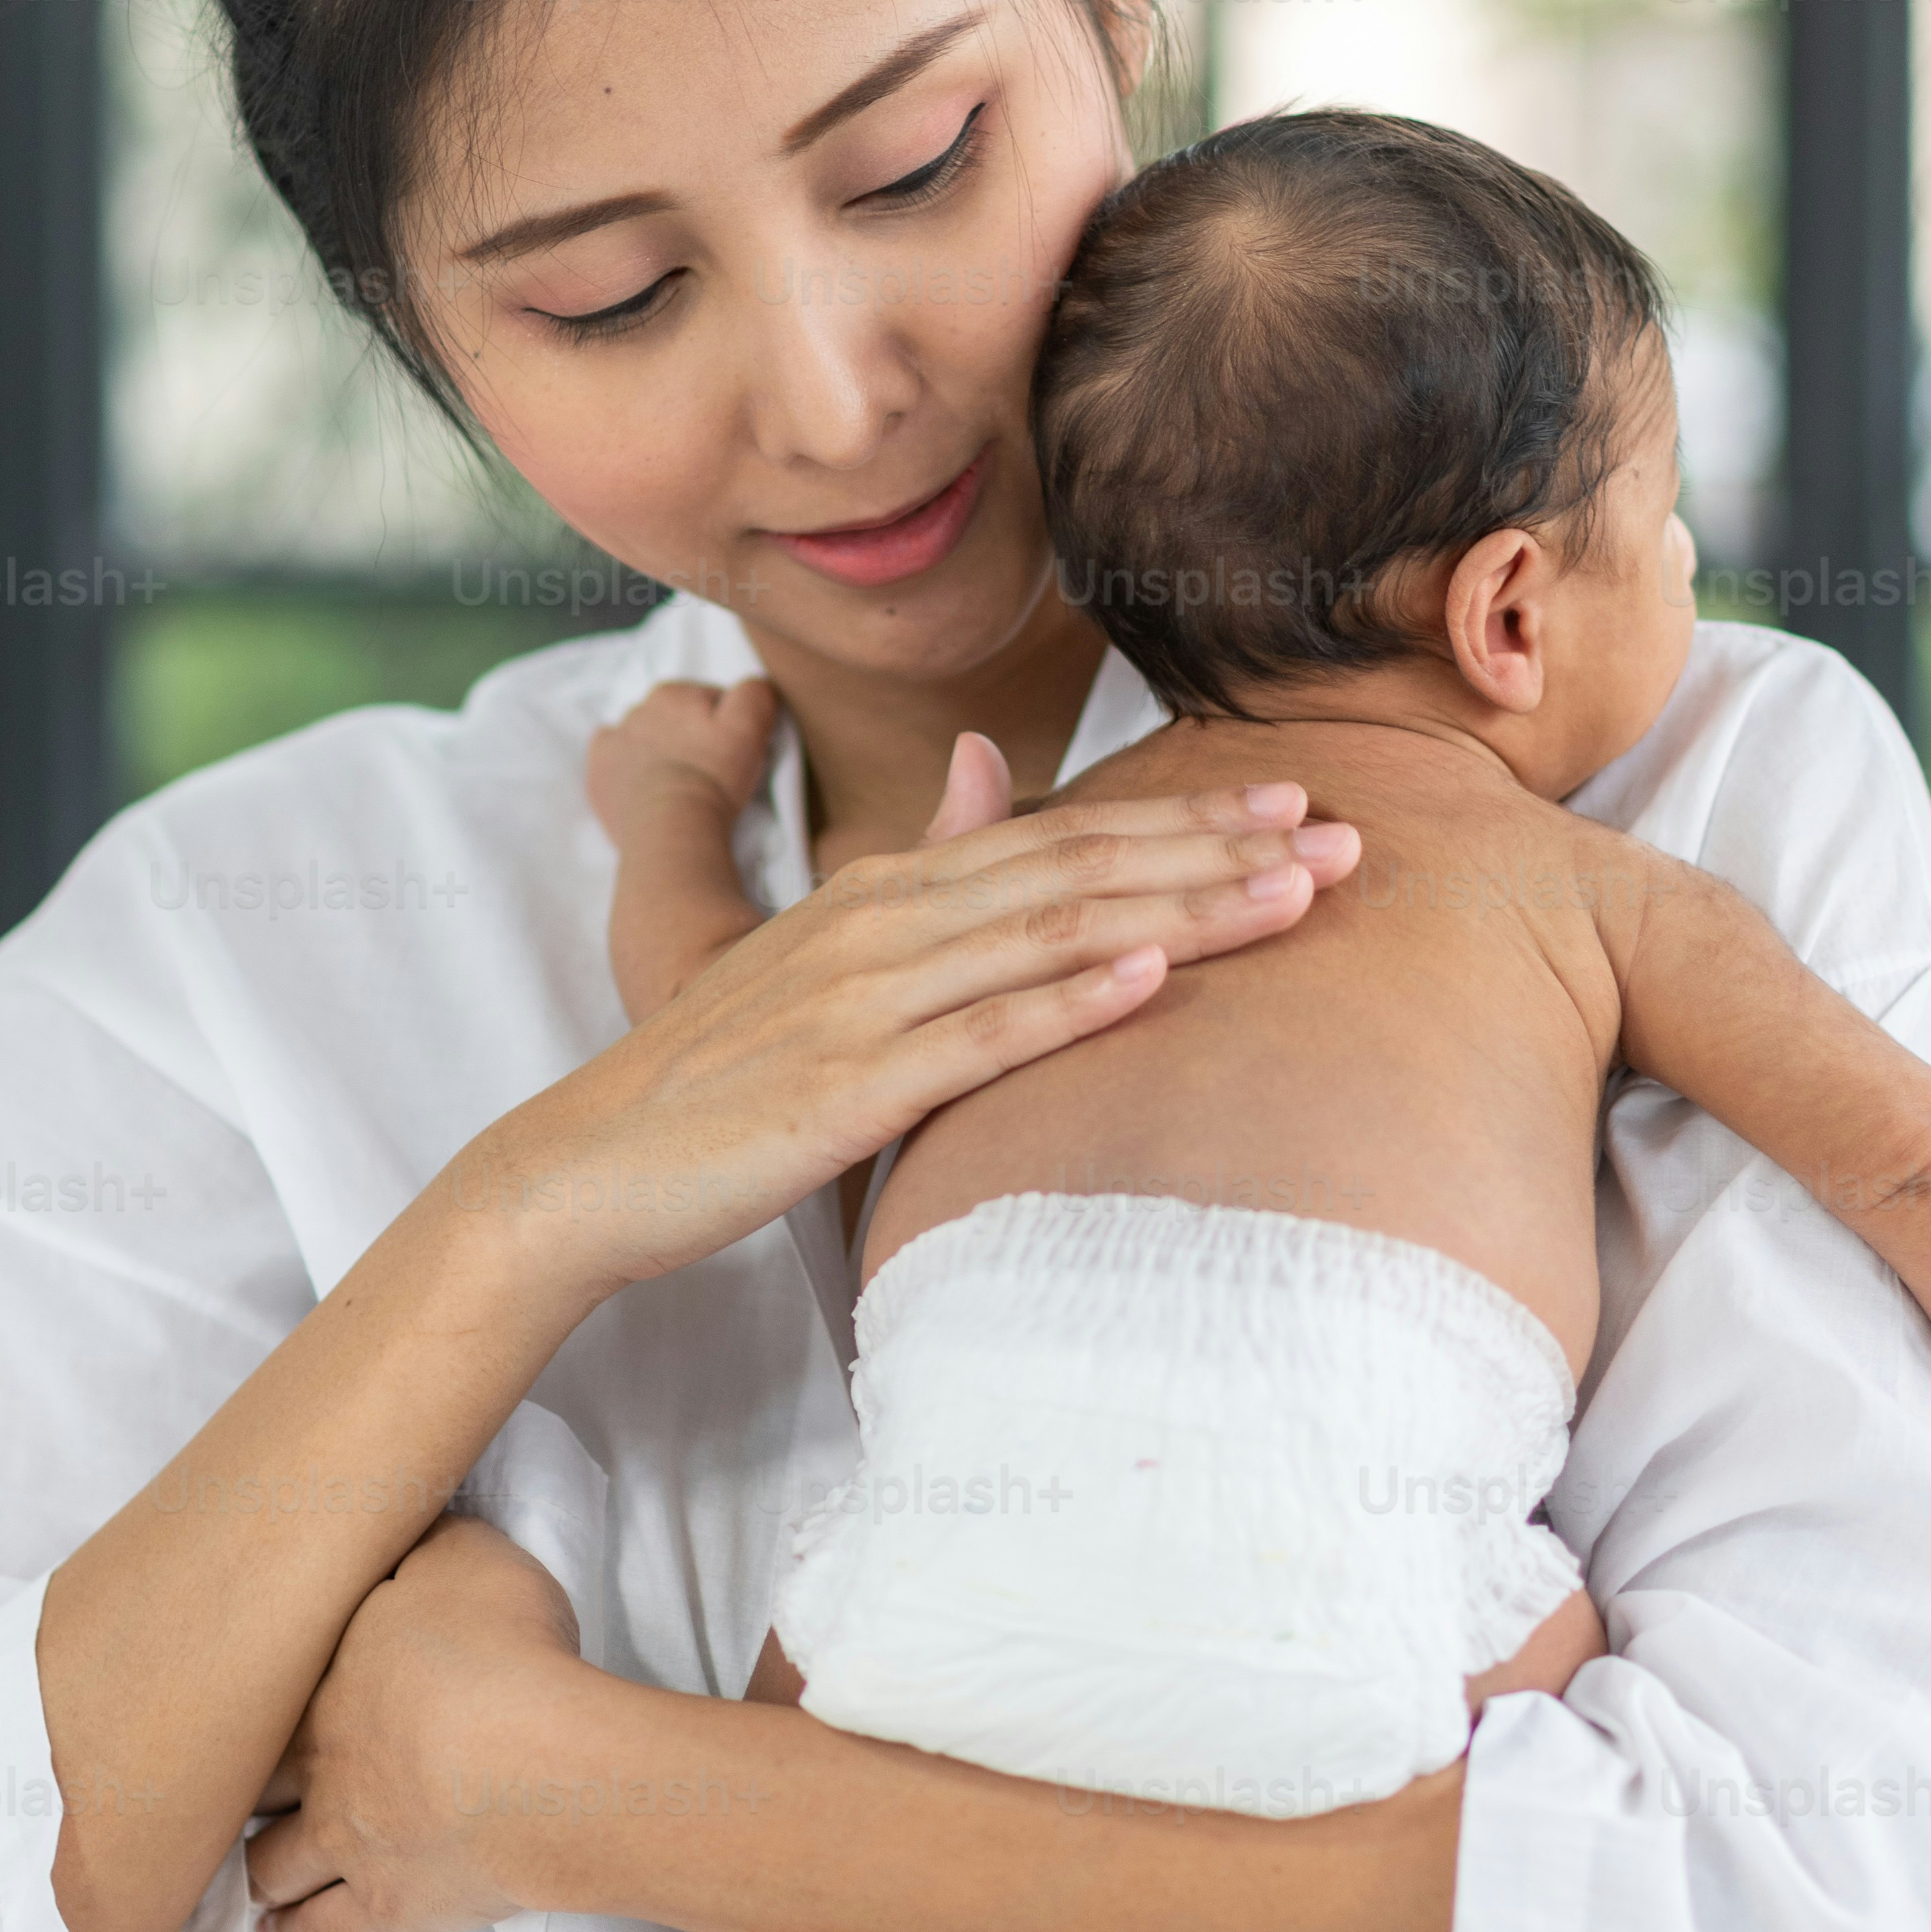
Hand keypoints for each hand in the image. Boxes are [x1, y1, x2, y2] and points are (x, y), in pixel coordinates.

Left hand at [246, 1517, 583, 1931]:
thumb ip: (422, 1544)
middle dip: (239, 1785)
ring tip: (246, 1860)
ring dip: (254, 1864)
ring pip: (269, 1866)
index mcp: (324, 1685)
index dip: (244, 1696)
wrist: (541, 1767)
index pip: (258, 1695)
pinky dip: (292, 1931)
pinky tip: (276, 1928)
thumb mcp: (465, 1557)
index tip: (228, 1696)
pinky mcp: (389, 1909)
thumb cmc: (502, 1650)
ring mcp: (347, 1846)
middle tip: (232, 1783)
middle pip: (252, 1784)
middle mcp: (316, 1769)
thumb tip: (399, 1532)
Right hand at [453, 756, 1361, 1313]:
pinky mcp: (846, 1089)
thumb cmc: (721, 1074)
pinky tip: (1149, 975)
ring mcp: (864, 1002)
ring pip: (1050, 935)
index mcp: (884, 892)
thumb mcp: (823, 954)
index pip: (1060, 837)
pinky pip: (978, 1038)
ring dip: (1179, 907)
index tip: (1294, 799)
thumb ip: (918, 869)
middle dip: (1218, 848)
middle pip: (1078, 869)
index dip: (1183, 815)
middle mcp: (882, 924)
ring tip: (1289, 892)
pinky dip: (1068, 1001)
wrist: (588, 1163)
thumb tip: (988, 768)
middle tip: (1342, 833)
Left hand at [585, 673, 779, 845]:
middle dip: (690, 737)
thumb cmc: (713, 776)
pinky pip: (613, 758)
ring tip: (678, 783)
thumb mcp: (750, 726)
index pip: (708, 700)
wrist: (670, 829)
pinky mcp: (599, 773)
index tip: (734, 752)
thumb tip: (751, 689)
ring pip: (643, 737)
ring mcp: (613, 742)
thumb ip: (754, 694)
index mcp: (671, 693)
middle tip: (709, 771)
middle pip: (674, 719)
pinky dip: (627, 766)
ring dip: (659, 751)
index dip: (727, 725)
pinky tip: (644, 784)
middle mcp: (636, 710)